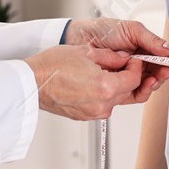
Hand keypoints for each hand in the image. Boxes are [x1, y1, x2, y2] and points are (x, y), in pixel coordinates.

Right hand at [26, 44, 149, 119]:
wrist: (32, 82)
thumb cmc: (52, 66)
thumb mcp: (87, 52)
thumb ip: (111, 57)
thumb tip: (124, 58)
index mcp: (105, 87)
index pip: (134, 79)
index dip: (137, 68)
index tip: (133, 60)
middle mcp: (102, 104)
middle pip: (128, 91)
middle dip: (129, 77)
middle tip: (124, 64)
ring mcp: (93, 113)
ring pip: (116, 99)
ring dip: (116, 86)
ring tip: (106, 71)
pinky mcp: (84, 116)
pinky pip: (102, 104)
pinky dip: (104, 94)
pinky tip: (94, 81)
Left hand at [64, 18, 168, 88]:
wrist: (78, 38)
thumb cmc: (102, 30)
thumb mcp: (132, 31)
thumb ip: (152, 41)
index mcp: (143, 50)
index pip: (161, 60)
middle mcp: (137, 65)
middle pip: (156, 75)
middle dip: (163, 74)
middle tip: (166, 72)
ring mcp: (127, 76)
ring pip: (147, 86)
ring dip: (153, 84)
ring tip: (153, 78)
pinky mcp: (117, 87)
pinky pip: (133, 94)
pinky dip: (140, 91)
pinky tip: (143, 84)